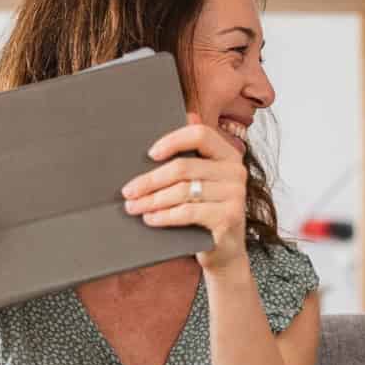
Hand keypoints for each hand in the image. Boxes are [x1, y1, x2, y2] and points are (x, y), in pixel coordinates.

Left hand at [123, 115, 250, 269]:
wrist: (225, 251)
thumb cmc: (207, 212)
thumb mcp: (202, 182)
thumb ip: (195, 153)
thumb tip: (189, 113)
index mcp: (228, 155)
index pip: (200, 135)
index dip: (173, 141)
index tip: (150, 154)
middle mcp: (236, 172)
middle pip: (184, 167)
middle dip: (150, 180)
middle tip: (129, 191)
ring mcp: (235, 195)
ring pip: (182, 191)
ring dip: (152, 200)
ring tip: (134, 207)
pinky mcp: (229, 217)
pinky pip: (188, 212)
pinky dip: (164, 216)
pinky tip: (150, 218)